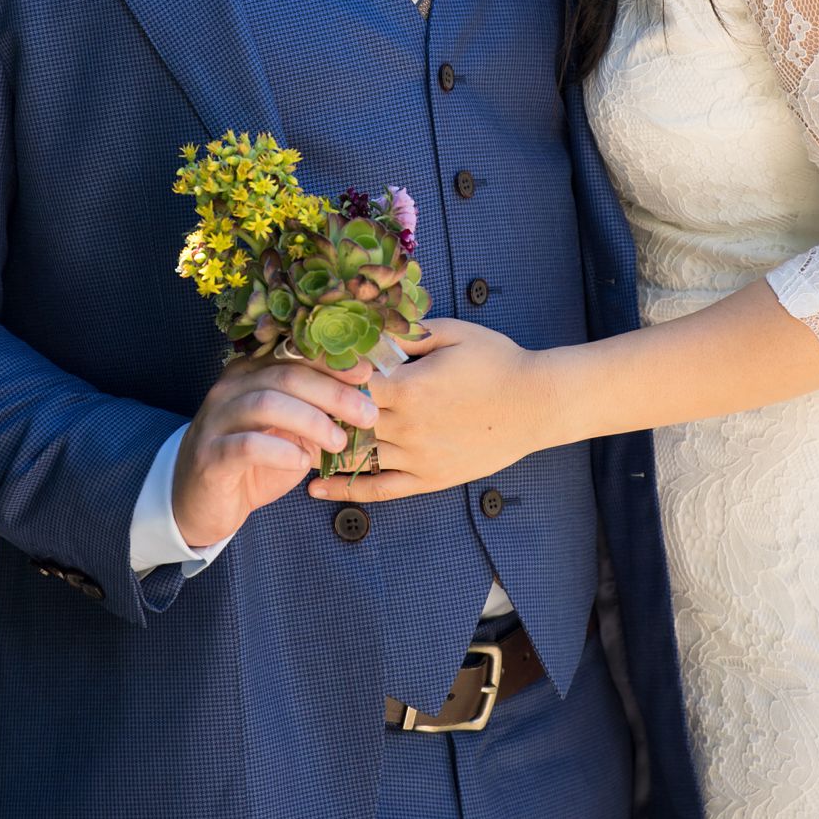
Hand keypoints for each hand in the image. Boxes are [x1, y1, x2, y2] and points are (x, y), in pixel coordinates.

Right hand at [173, 351, 376, 549]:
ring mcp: (217, 420)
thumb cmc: (252, 463)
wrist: (201, 502)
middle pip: (286, 375)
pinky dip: (281, 451)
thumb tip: (362, 400)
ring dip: (312, 421)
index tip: (367, 374)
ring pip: (267, 403)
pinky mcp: (210, 456)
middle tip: (367, 414)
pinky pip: (247, 445)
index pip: (294, 355)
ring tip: (339, 441)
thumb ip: (315, 412)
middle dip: (333, 393)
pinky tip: (302, 462)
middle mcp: (230, 389)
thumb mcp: (288, 433)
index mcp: (250, 373)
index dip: (332, 362)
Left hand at [308, 318, 542, 502]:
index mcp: (409, 387)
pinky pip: (380, 488)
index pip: (345, 382)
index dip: (319, 375)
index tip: (294, 369)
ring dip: (320, 450)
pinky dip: (344, 489)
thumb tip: (368, 329)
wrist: (537, 404)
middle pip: (342, 421)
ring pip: (354, 456)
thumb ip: (407, 334)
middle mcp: (407, 427)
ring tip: (287, 443)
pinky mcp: (429, 478)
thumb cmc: (497, 361)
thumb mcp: (452, 333)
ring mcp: (417, 457)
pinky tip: (315, 489)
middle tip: (281, 406)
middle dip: (312, 412)